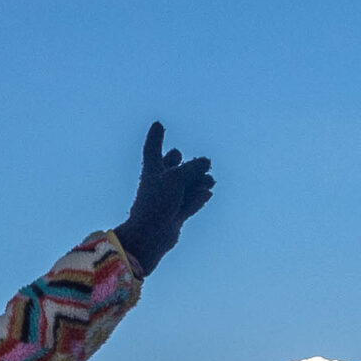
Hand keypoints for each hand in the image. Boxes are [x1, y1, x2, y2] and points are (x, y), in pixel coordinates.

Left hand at [115, 120, 215, 274]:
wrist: (152, 235)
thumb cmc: (157, 202)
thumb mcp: (177, 177)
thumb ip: (194, 166)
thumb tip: (207, 163)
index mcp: (152, 169)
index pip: (153, 149)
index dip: (156, 137)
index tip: (158, 125)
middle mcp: (160, 182)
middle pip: (178, 166)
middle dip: (192, 165)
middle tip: (202, 166)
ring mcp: (170, 198)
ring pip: (190, 182)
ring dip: (201, 180)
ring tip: (208, 183)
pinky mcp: (178, 212)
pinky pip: (194, 199)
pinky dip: (199, 197)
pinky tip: (205, 194)